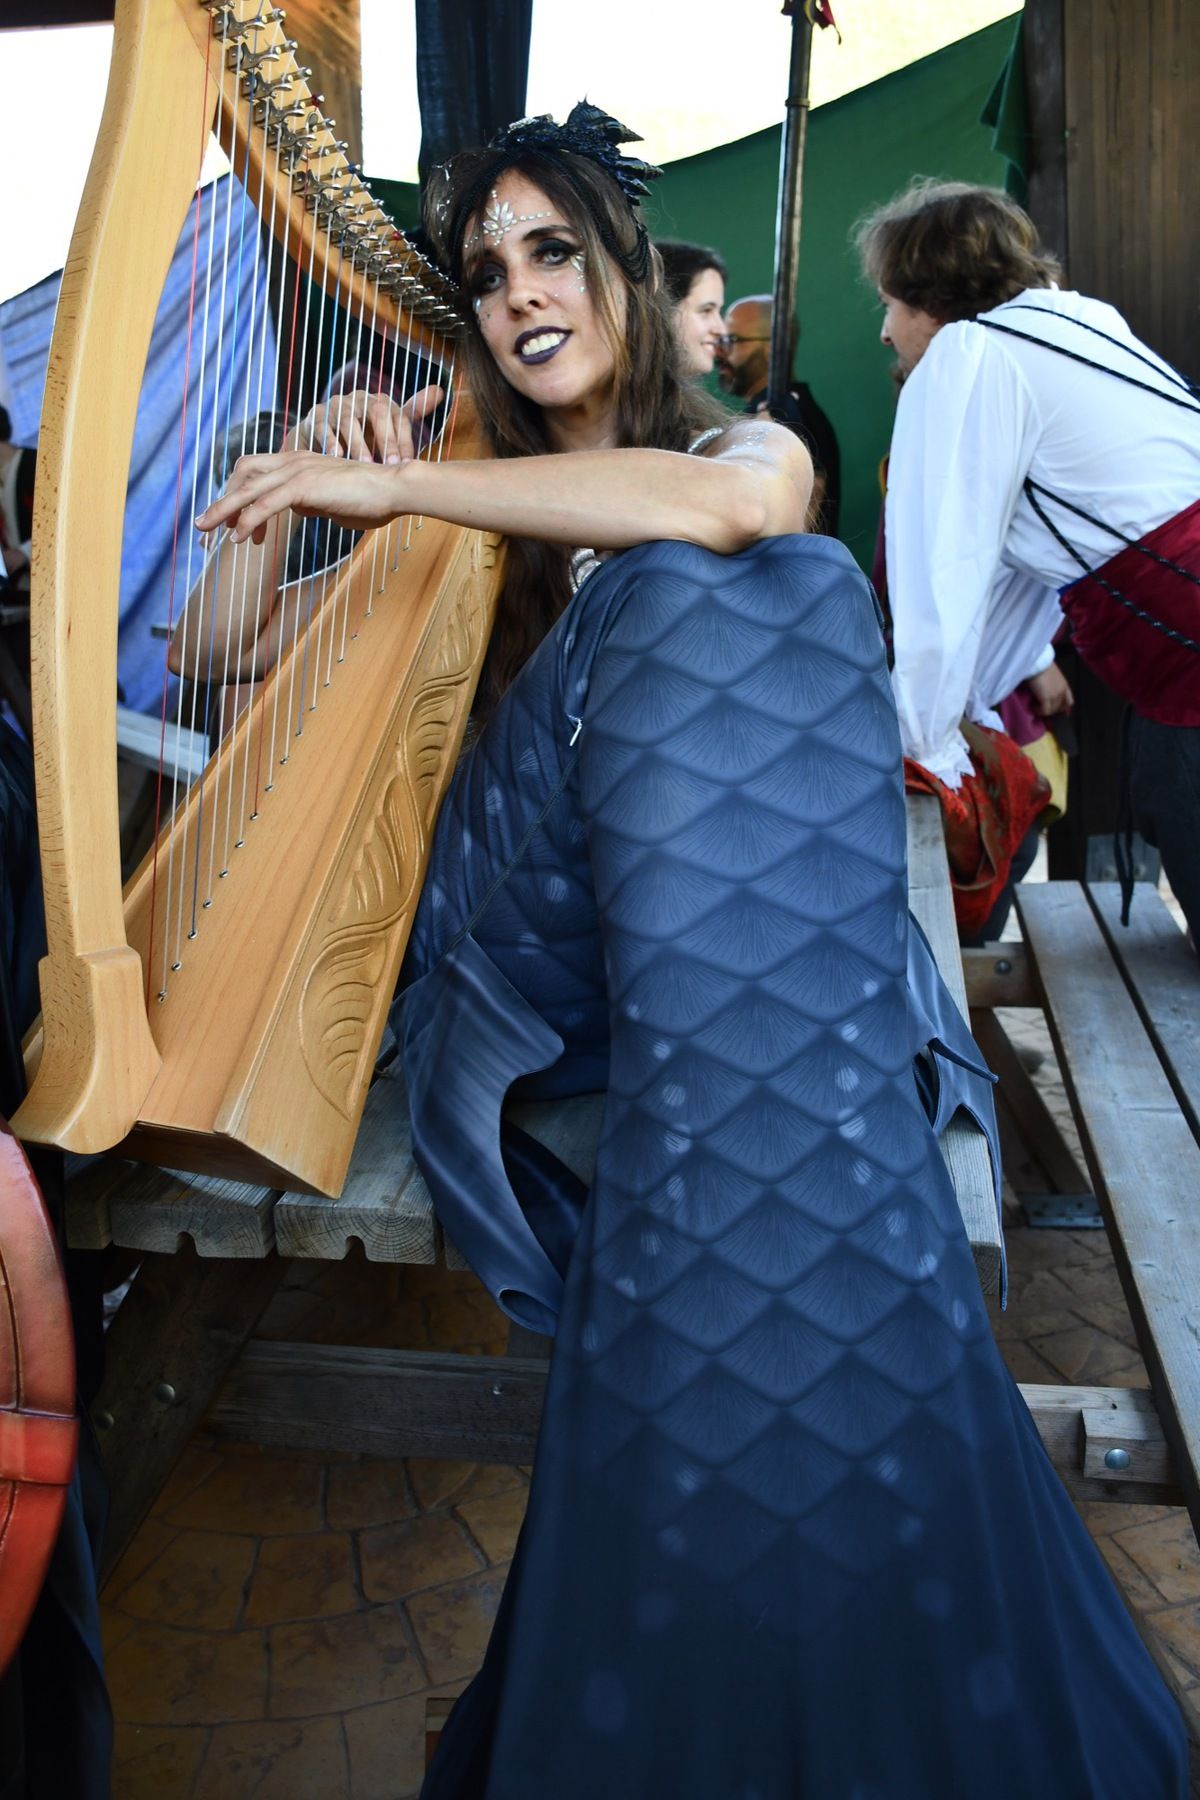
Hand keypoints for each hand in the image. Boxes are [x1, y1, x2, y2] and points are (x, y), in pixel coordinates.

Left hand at [197, 385, 443, 543]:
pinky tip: (237, 537)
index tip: (232, 526)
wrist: (395, 488)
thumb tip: (303, 510)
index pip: (256, 473)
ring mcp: (297, 471)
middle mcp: (293, 461)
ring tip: (205, 531)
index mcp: (299, 462)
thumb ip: (314, 502)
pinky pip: (265, 504)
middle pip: (243, 476)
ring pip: (248, 490)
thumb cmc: (372, 498)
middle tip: (203, 528)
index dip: (238, 497)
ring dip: (223, 511)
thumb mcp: (333, 501)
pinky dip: (247, 520)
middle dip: (221, 502)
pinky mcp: (304, 486)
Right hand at [286, 384, 442, 463]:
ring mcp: (336, 404)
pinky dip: (330, 440)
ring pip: (349, 420)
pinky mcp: (316, 415)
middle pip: (376, 412)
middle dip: (385, 440)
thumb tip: (440, 390)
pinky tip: (337, 456)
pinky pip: (323, 427)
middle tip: (389, 465)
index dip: (404, 440)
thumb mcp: (388, 426)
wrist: (322, 442)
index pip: (399, 416)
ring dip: (358, 443)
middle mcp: (360, 399)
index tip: (408, 464)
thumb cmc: (362, 437)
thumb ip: (413, 412)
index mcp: (381, 402)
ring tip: (364, 464)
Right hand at [1026, 661, 1073, 716]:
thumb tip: (1047, 691)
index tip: (1055, 709)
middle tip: (1042, 708)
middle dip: (1051, 710)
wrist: (1038, 663)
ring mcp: (1055, 696)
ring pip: (1052, 710)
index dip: (1063, 707)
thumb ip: (1053, 684)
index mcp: (1065, 685)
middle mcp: (1062, 692)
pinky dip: (1038, 711)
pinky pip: (1044, 711)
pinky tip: (1033, 707)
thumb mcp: (1052, 675)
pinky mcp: (1046, 699)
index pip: (1069, 701)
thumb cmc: (1043, 665)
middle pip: (1060, 708)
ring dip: (1043, 710)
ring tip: (1035, 707)